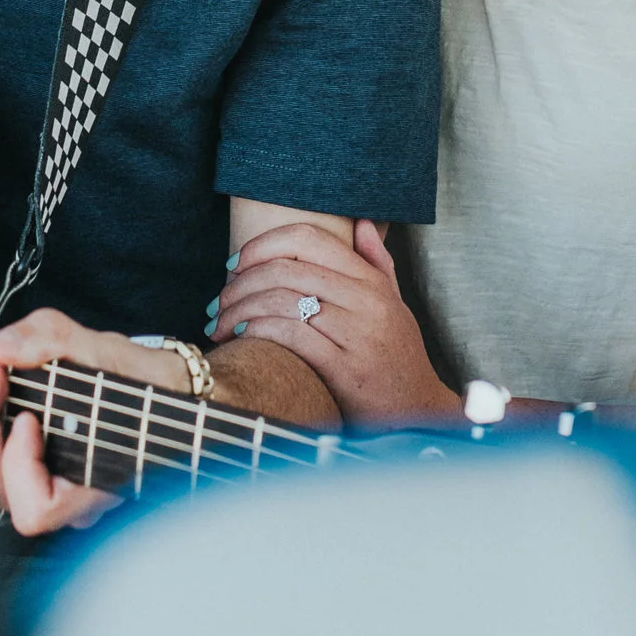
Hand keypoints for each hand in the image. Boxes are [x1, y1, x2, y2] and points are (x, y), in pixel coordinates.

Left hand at [0, 308, 166, 544]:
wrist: (163, 388)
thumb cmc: (142, 379)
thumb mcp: (104, 347)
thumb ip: (51, 338)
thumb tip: (1, 347)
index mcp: (96, 483)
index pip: (37, 507)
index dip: (20, 466)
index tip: (26, 416)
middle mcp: (70, 498)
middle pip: (0, 496)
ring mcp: (53, 489)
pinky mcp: (38, 472)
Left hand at [211, 222, 460, 426]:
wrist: (418, 412)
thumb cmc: (398, 357)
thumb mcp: (395, 304)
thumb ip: (377, 263)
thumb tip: (362, 223)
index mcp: (372, 281)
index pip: (308, 239)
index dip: (263, 244)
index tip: (236, 263)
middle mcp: (367, 301)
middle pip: (287, 269)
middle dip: (240, 283)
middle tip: (218, 301)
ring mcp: (358, 334)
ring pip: (284, 300)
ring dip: (240, 309)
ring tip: (221, 324)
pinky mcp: (346, 369)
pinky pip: (293, 335)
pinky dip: (258, 331)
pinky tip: (240, 337)